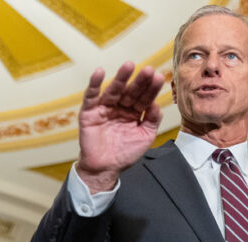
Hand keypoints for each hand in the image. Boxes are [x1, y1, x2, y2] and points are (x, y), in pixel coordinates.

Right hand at [76, 61, 164, 192]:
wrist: (105, 169)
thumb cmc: (125, 153)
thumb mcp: (145, 137)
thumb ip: (152, 120)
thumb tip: (157, 104)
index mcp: (134, 112)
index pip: (144, 97)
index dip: (151, 89)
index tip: (158, 77)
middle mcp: (120, 107)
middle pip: (130, 91)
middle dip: (139, 81)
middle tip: (148, 70)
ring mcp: (105, 108)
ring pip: (114, 90)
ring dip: (120, 78)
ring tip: (128, 66)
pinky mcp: (89, 112)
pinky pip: (91, 96)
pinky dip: (94, 84)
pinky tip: (99, 72)